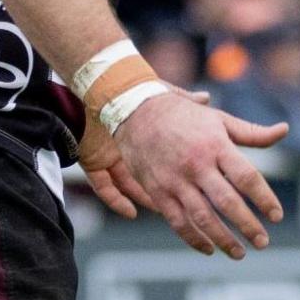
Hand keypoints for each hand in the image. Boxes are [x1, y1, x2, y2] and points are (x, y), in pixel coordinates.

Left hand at [79, 89, 209, 219]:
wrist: (103, 86)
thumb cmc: (135, 89)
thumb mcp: (165, 95)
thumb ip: (184, 99)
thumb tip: (206, 97)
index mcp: (141, 136)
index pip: (160, 161)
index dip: (173, 175)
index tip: (192, 185)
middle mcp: (124, 151)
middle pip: (144, 179)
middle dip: (162, 194)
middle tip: (182, 207)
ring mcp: (108, 158)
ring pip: (127, 187)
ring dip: (143, 200)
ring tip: (160, 211)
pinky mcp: (93, 162)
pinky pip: (104, 189)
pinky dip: (117, 202)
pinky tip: (130, 213)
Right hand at [113, 91, 287, 258]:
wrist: (137, 112)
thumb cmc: (185, 115)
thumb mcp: (220, 119)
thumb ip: (253, 132)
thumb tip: (284, 130)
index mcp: (216, 145)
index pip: (246, 177)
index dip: (264, 198)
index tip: (277, 216)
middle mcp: (197, 165)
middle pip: (227, 202)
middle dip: (248, 226)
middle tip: (263, 242)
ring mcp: (176, 181)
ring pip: (202, 217)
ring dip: (223, 239)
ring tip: (240, 253)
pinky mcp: (158, 192)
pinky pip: (177, 221)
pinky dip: (194, 238)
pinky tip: (209, 249)